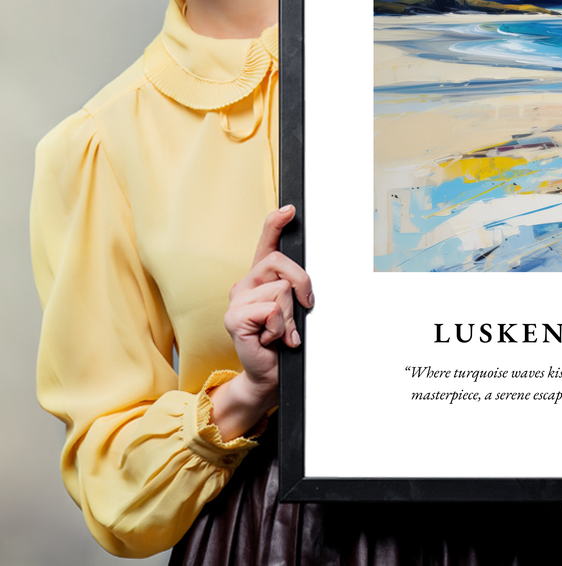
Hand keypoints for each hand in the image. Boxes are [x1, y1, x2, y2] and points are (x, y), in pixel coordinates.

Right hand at [209, 205, 313, 439]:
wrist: (269, 374)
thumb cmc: (283, 341)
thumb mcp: (294, 309)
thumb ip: (295, 290)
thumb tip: (305, 282)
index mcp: (260, 278)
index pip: (266, 243)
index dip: (276, 223)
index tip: (290, 209)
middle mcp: (245, 284)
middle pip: (281, 263)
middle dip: (302, 285)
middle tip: (302, 309)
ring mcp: (236, 300)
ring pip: (281, 290)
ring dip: (290, 316)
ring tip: (281, 332)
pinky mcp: (234, 318)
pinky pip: (271, 310)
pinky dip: (280, 328)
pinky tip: (271, 339)